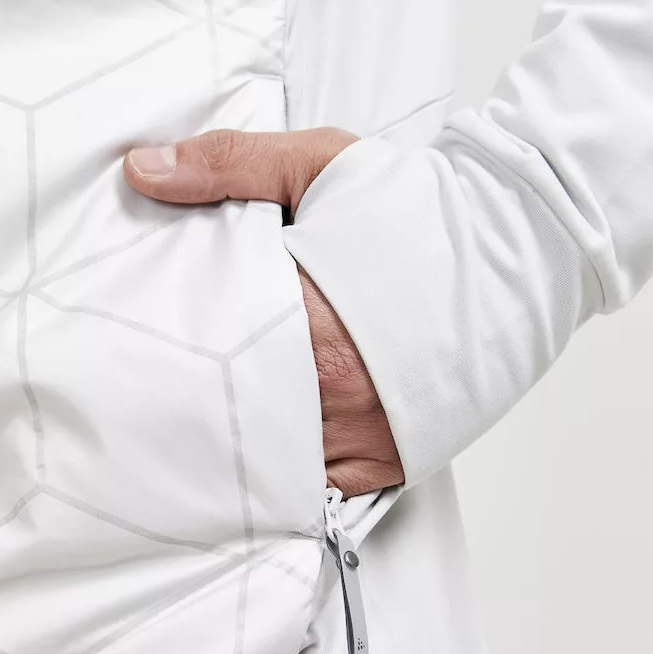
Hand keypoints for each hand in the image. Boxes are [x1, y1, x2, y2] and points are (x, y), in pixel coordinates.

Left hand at [123, 127, 403, 497]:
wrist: (516, 244)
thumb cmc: (421, 207)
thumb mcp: (321, 164)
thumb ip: (228, 165)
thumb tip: (143, 170)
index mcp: (307, 317)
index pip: (206, 349)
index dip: (166, 348)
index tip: (135, 345)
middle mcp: (334, 388)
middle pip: (230, 418)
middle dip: (188, 408)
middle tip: (143, 403)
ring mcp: (366, 431)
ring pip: (271, 463)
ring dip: (237, 448)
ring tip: (191, 434)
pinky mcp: (393, 457)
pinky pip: (320, 489)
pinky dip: (286, 477)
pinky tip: (259, 460)